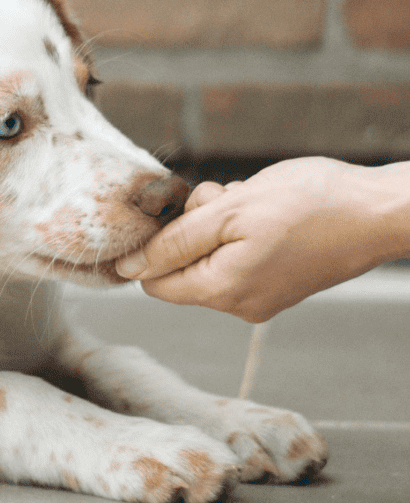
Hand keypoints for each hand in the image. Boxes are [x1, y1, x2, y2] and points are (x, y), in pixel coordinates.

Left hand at [116, 157, 409, 321]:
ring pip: (210, 254)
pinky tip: (267, 209)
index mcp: (222, 291)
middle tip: (226, 198)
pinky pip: (238, 254)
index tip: (183, 208)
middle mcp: (238, 304)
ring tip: (251, 201)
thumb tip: (126, 268)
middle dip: (193, 225)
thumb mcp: (230, 212)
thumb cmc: (308, 204)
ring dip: (219, 221)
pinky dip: (241, 227)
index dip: (155, 241)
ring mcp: (261, 295)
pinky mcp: (278, 281)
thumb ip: (174, 242)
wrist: (377, 211)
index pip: (154, 281)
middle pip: (182, 265)